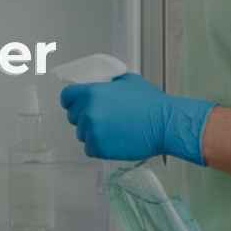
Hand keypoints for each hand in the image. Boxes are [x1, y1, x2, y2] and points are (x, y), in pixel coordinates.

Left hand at [59, 73, 215, 165]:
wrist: (164, 124)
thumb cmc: (150, 102)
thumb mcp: (128, 81)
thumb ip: (109, 83)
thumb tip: (104, 84)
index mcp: (91, 93)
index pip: (66, 97)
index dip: (72, 101)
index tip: (77, 105)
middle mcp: (88, 112)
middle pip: (74, 117)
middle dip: (84, 118)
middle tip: (102, 119)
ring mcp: (92, 131)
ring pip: (82, 134)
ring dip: (93, 133)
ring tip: (112, 131)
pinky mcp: (99, 148)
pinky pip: (90, 149)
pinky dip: (99, 147)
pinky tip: (114, 142)